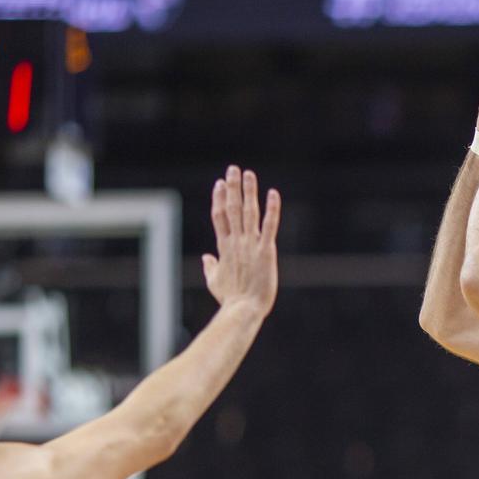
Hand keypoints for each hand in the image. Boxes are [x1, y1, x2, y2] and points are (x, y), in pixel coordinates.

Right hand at [203, 165, 280, 316]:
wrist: (243, 310)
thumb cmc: (230, 299)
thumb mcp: (214, 282)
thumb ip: (210, 267)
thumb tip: (206, 257)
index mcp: (224, 247)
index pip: (219, 217)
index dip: (219, 199)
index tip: (219, 183)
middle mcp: (236, 242)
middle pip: (232, 209)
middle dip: (232, 187)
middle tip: (233, 169)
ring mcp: (250, 245)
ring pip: (248, 212)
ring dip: (248, 192)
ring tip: (248, 174)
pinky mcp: (266, 251)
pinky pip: (270, 226)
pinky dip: (272, 209)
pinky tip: (273, 193)